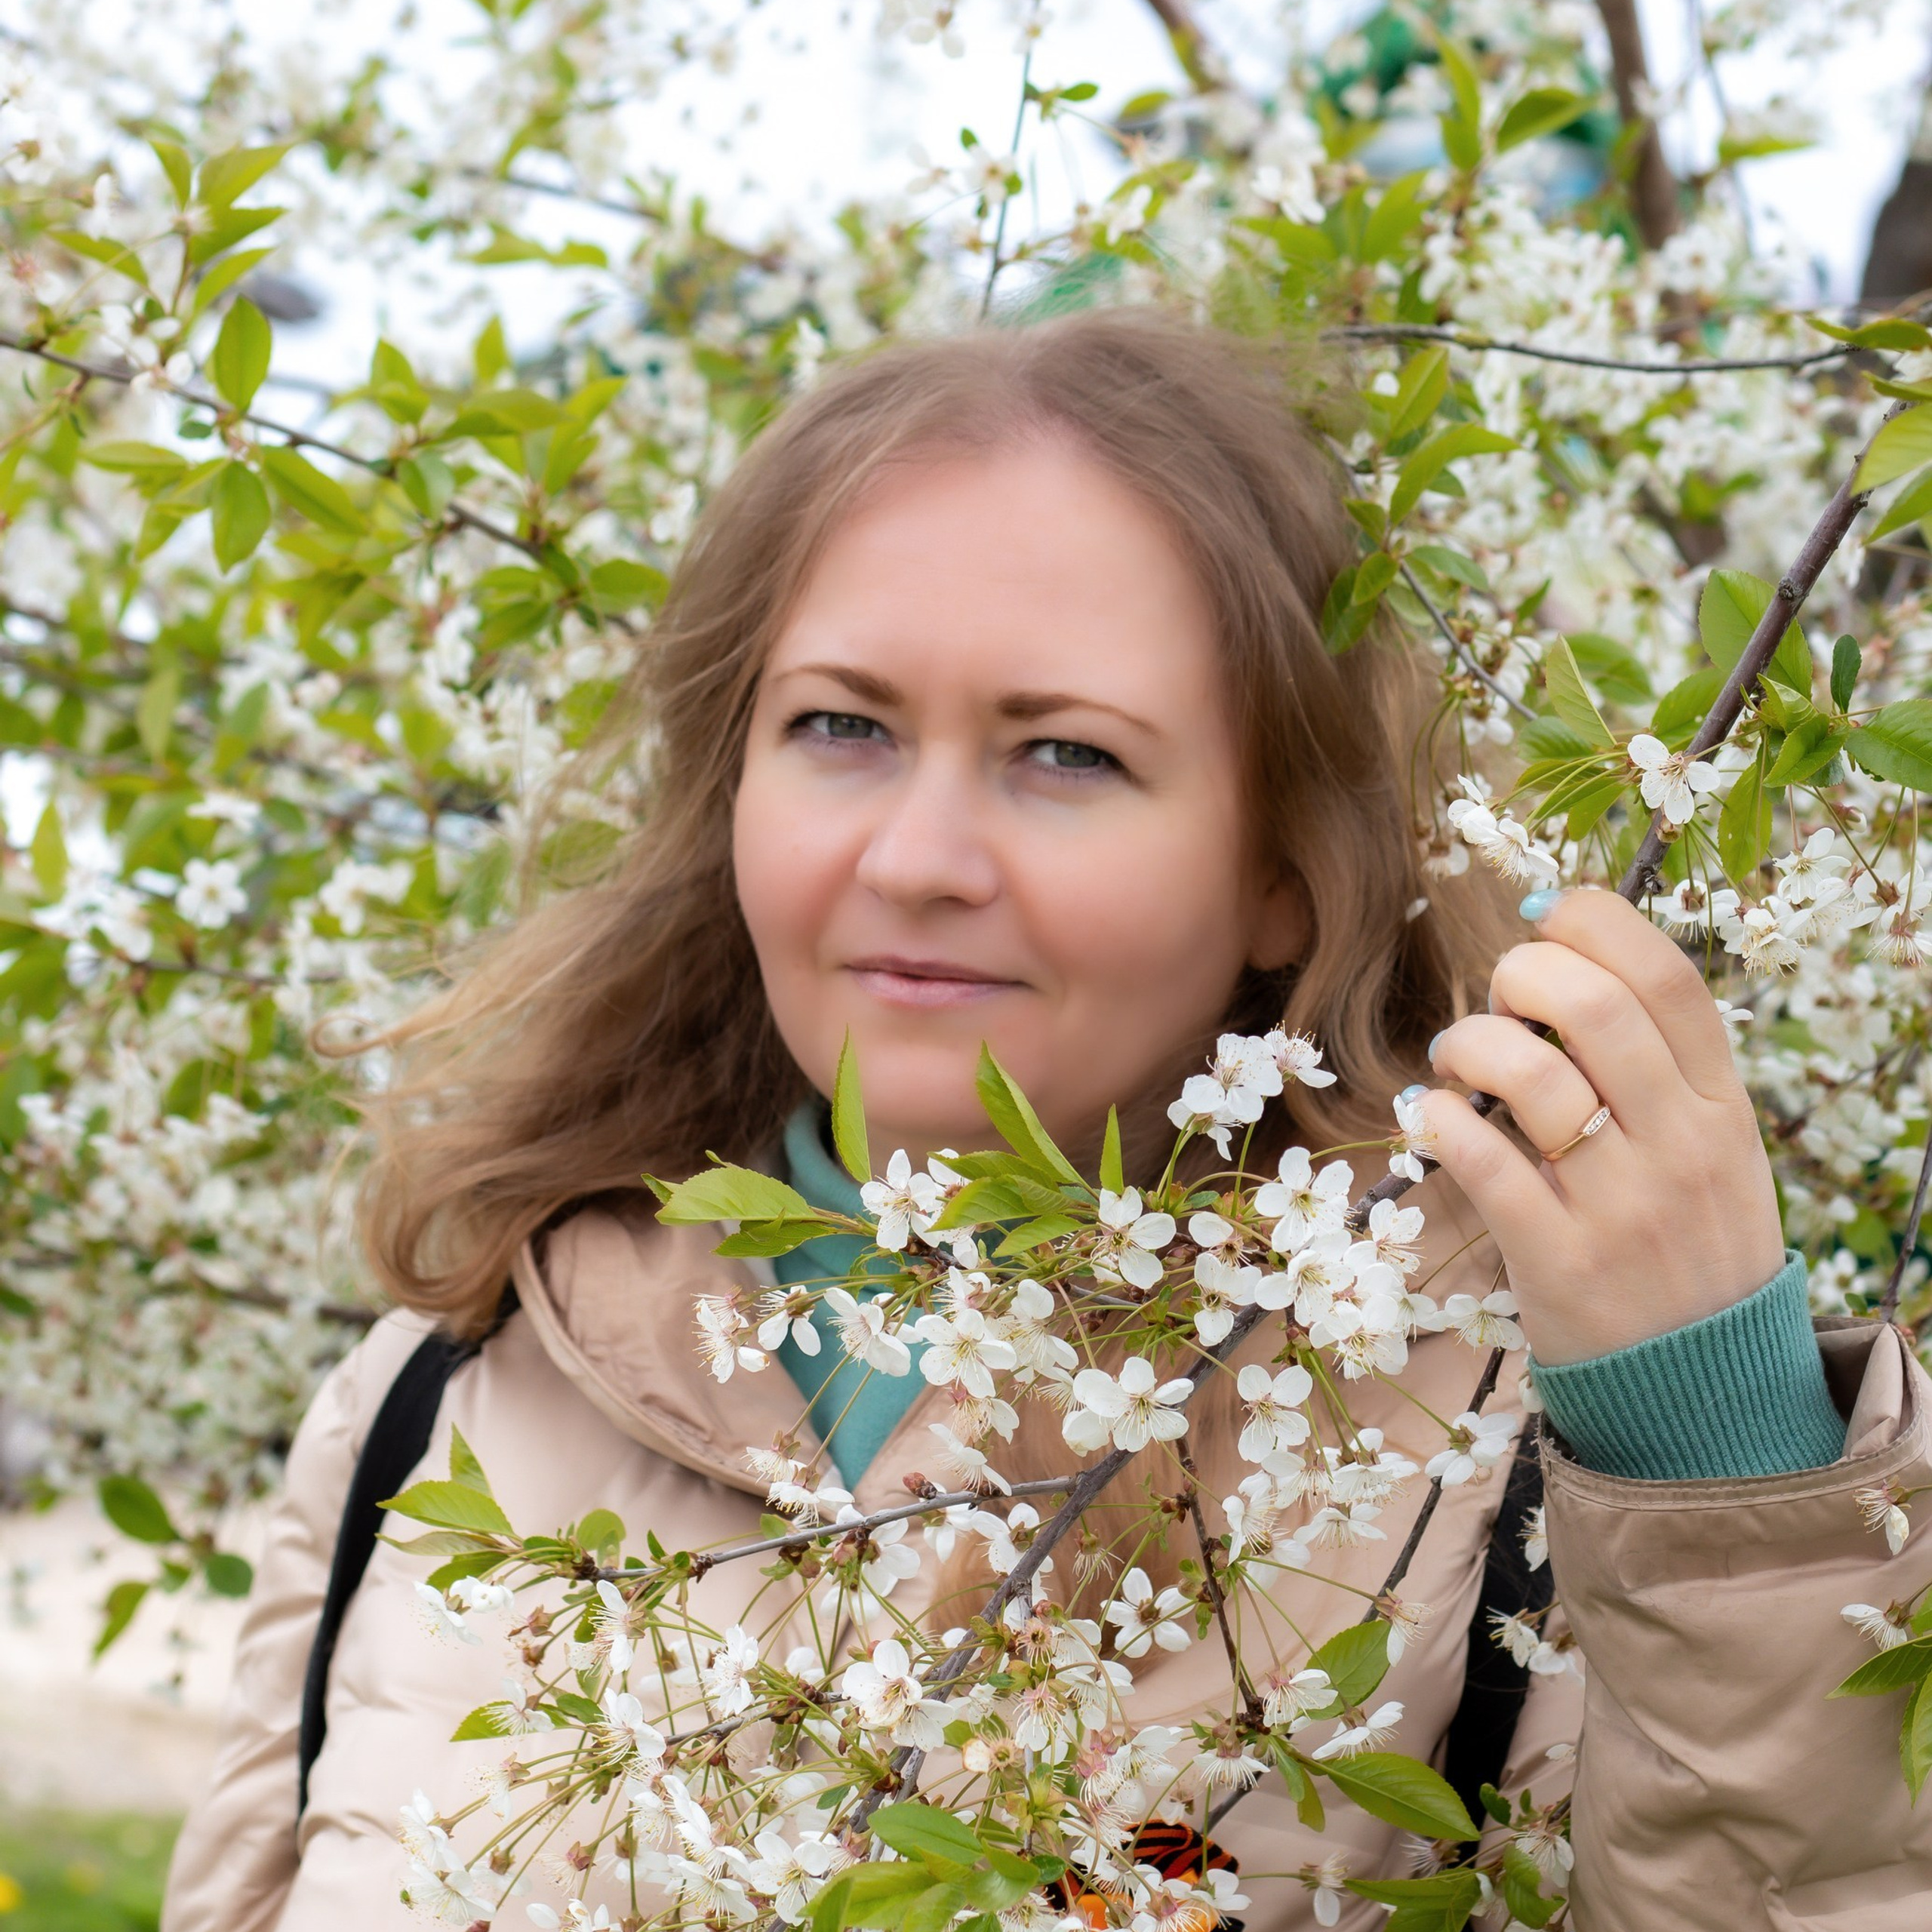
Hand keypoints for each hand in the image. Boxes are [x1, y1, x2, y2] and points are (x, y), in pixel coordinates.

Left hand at [1415, 887, 1786, 1365]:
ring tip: (1455, 1064)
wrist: (1702, 1388)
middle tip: (1497, 1001)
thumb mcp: (1709, 1149)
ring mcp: (1621, 1205)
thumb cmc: (1685, 1243)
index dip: (1592, 919)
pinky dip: (1435, 1121)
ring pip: (1528, 1073)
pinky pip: (1479, 1160)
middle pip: (1592, 1005)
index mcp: (1720, 1104)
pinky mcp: (1557, 1259)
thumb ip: (1655, 1066)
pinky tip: (1429, 1117)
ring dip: (1467, 1044)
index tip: (1541, 916)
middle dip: (1520, 974)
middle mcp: (1679, 1145)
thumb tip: (1560, 960)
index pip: (1667, 975)